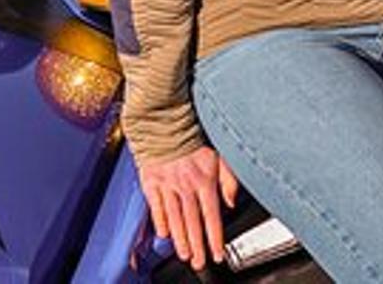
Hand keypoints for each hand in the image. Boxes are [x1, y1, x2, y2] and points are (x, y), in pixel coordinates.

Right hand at [137, 147, 239, 270]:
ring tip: (184, 254)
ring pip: (175, 218)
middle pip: (193, 222)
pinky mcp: (151, 181)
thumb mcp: (220, 154)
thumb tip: (232, 203)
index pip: (211, 216)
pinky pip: (156, 206)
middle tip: (199, 262)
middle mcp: (186, 185)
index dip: (214, 237)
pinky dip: (160, 221)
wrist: (165, 121)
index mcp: (204, 179)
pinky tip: (164, 234)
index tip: (217, 253)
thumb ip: (229, 179)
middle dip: (197, 245)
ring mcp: (167, 184)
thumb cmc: (193, 137)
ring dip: (180, 239)